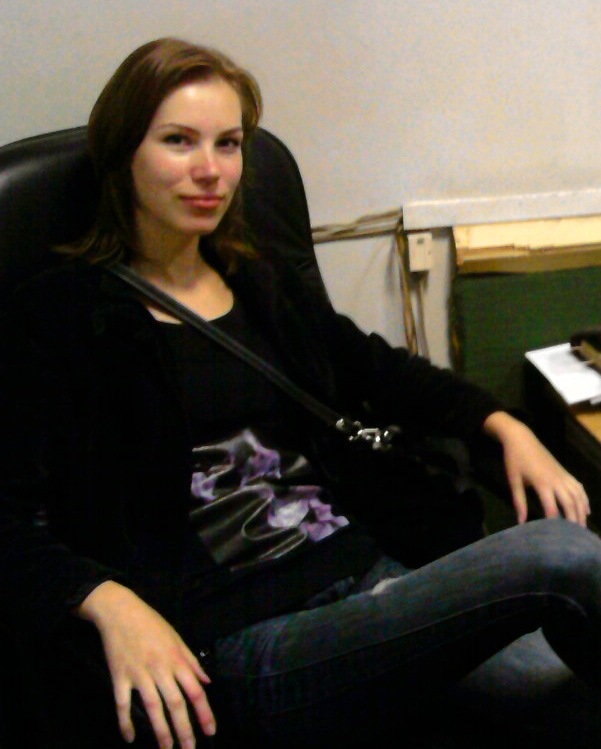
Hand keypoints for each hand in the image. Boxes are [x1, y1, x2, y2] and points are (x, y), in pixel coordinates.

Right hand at [75, 581, 214, 747]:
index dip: (204, 712)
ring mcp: (139, 674)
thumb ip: (192, 661)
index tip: (211, 731)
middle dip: (184, 730)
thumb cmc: (151, 623)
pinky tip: (130, 738)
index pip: (195, 690)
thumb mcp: (176, 637)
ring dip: (161, 732)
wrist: (120, 610)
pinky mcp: (119, 676)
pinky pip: (122, 704)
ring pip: (152, 708)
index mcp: (176, 659)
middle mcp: (160, 668)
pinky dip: (125, 722)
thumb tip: (207, 681)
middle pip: (176, 704)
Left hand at [483, 411, 589, 525]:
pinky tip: (587, 510)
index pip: (552, 508)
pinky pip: (579, 487)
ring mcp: (563, 475)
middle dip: (573, 520)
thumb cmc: (514, 460)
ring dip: (582, 512)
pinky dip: (584, 499)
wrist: (521, 438)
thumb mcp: (513, 481)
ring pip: (578, 496)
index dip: (555, 523)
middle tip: (576, 537)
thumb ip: (519, 502)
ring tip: (583, 527)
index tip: (555, 536)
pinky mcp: (565, 471)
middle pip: (570, 503)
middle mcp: (556, 480)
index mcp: (542, 483)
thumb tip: (521, 523)